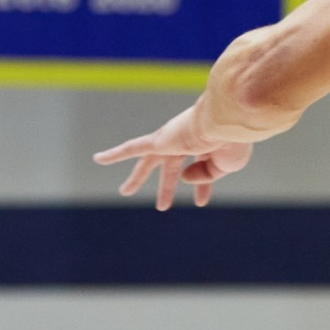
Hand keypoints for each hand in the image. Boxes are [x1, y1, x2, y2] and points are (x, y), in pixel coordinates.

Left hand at [95, 103, 254, 209]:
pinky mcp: (158, 140)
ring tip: (125, 192)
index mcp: (205, 145)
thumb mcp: (225, 167)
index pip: (201, 169)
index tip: (200, 202)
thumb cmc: (231, 142)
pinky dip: (114, 154)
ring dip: (137, 178)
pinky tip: (97, 159)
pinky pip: (132, 147)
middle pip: (170, 167)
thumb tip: (182, 178)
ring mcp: (170, 141)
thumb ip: (205, 177)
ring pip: (148, 162)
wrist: (225, 123)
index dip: (202, 188)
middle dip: (167, 186)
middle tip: (162, 205)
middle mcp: (185, 141)